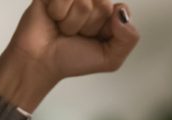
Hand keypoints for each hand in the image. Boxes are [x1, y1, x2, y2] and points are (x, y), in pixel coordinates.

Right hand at [3, 0, 139, 86]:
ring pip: (83, 3)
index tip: (96, 38)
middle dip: (90, 27)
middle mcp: (91, 0)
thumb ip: (129, 38)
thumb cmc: (73, 59)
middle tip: (77, 34)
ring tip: (64, 29)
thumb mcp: (111, 58)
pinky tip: (53, 18)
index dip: (107, 28)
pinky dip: (58, 13)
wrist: (42, 62)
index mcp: (108, 14)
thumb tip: (121, 11)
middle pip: (103, 4)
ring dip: (73, 23)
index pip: (120, 9)